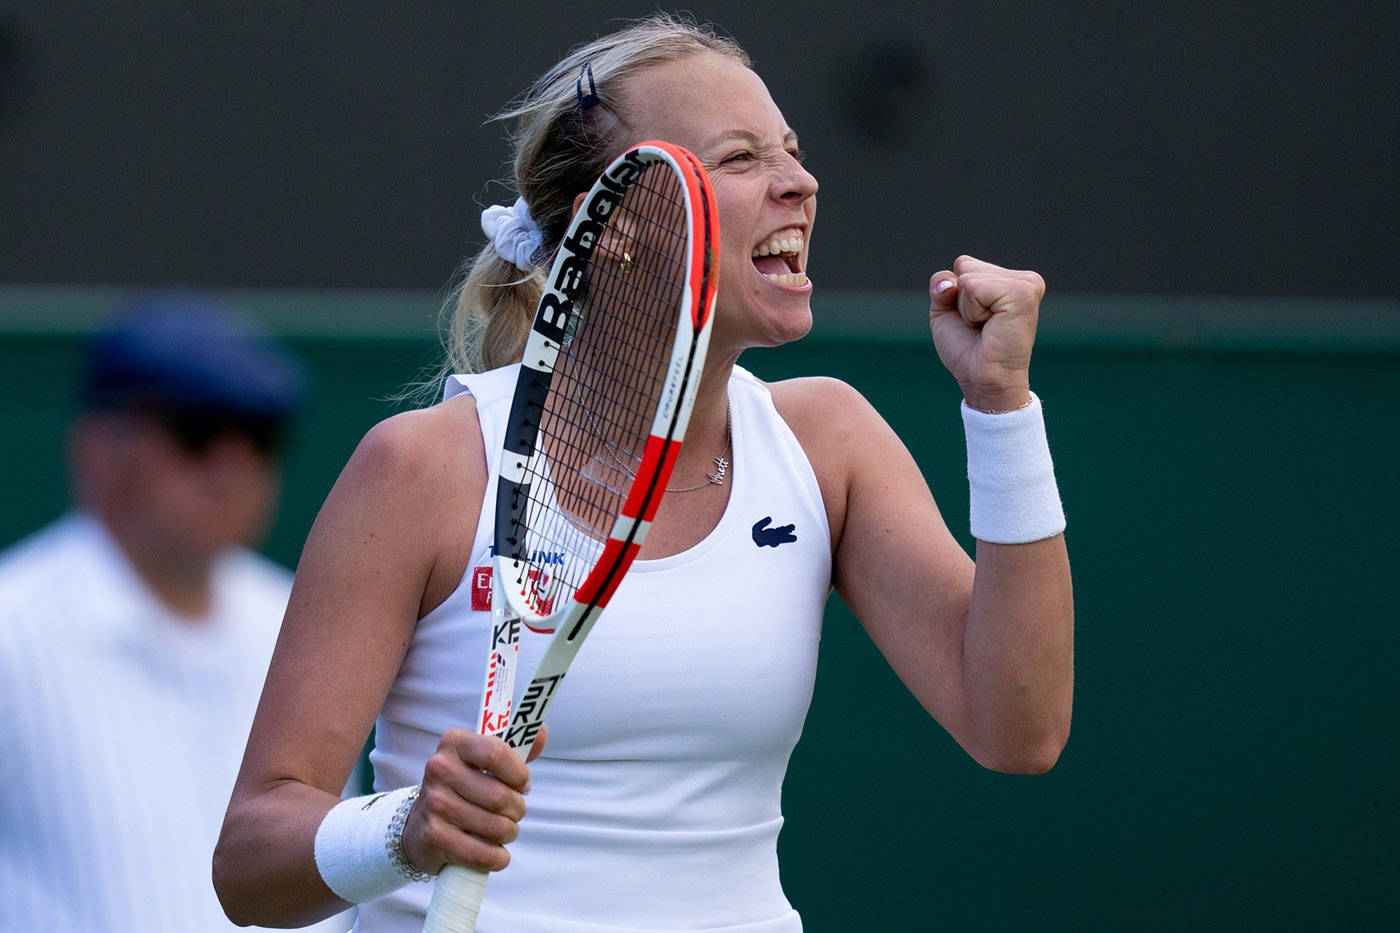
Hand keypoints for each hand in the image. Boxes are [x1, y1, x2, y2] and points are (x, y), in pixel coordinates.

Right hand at [400, 726, 547, 873]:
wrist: (420, 823)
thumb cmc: (463, 787)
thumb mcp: (485, 760)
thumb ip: (517, 746)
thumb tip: (542, 733)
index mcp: (454, 743)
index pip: (496, 752)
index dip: (518, 773)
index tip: (522, 784)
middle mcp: (439, 769)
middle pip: (501, 796)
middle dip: (517, 809)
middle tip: (512, 811)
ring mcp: (434, 804)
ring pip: (496, 827)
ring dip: (508, 833)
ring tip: (501, 829)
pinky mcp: (434, 836)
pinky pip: (483, 854)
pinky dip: (498, 857)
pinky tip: (495, 851)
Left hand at [928, 255, 1044, 412]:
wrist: (981, 377)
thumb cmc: (967, 348)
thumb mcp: (945, 311)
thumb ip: (941, 285)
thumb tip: (948, 282)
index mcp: (1009, 279)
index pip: (963, 264)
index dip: (955, 295)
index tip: (975, 319)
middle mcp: (1023, 278)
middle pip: (965, 266)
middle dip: (961, 301)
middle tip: (981, 326)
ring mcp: (1026, 283)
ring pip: (968, 278)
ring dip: (967, 309)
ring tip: (987, 327)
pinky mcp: (1023, 293)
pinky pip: (975, 287)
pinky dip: (972, 311)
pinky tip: (991, 326)